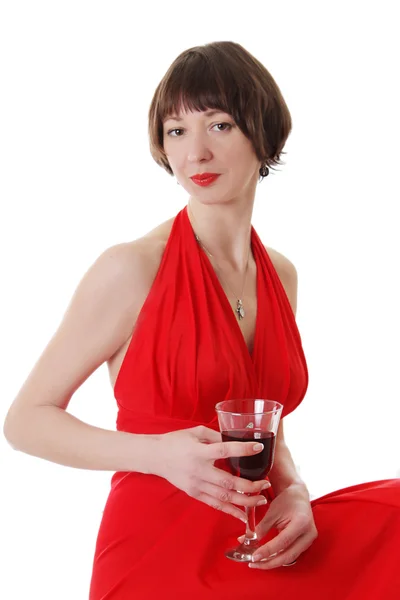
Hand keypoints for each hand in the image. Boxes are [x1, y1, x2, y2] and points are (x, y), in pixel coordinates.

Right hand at [156, 425, 270, 522]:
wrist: (156, 456)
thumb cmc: (176, 441)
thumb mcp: (196, 432)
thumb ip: (216, 437)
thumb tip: (236, 441)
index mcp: (199, 451)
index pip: (224, 451)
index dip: (242, 450)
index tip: (259, 448)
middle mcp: (198, 470)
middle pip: (227, 481)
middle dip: (249, 485)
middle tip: (265, 484)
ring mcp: (196, 484)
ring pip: (223, 496)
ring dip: (244, 500)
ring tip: (261, 500)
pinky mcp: (194, 493)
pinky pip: (215, 504)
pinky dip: (230, 511)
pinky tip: (243, 516)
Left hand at [239, 483, 317, 568]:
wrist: (299, 496)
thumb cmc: (286, 501)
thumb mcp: (272, 511)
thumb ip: (262, 527)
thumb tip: (248, 541)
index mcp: (301, 523)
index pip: (283, 541)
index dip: (268, 551)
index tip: (254, 557)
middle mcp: (308, 534)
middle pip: (288, 555)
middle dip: (269, 562)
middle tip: (254, 564)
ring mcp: (309, 540)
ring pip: (290, 558)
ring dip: (273, 562)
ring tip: (258, 563)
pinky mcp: (305, 544)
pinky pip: (291, 554)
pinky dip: (278, 558)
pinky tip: (267, 558)